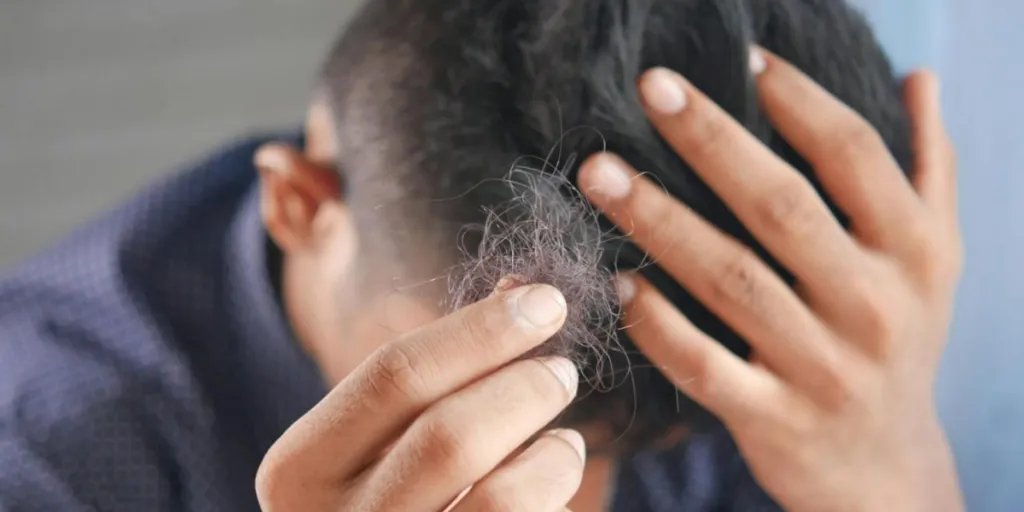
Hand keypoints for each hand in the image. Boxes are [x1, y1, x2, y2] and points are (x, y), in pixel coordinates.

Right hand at [255, 285, 585, 510]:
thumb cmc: (389, 496)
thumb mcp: (382, 439)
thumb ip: (438, 372)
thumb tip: (519, 293)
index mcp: (300, 469)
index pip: (394, 375)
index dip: (481, 331)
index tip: (545, 301)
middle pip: (449, 436)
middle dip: (523, 389)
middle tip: (560, 371)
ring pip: (500, 499)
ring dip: (552, 458)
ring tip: (566, 444)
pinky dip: (552, 502)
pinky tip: (553, 491)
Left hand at [577, 49, 962, 511]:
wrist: (886, 466)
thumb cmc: (899, 340)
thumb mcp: (933, 259)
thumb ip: (928, 169)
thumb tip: (918, 78)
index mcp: (914, 252)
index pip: (854, 156)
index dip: (799, 101)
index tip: (743, 58)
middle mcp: (873, 305)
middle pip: (781, 206)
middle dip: (709, 140)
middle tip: (649, 88)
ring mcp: (822, 366)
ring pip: (730, 279)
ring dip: (659, 220)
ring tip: (599, 173)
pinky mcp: (772, 418)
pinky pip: (703, 365)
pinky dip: (658, 324)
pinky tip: (618, 283)